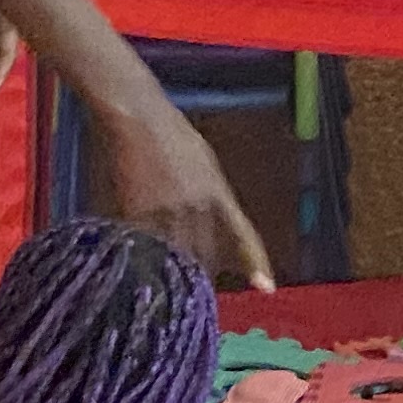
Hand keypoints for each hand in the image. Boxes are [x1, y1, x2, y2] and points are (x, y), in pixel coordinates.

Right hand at [99, 97, 273, 289]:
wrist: (136, 115)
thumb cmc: (169, 132)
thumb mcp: (205, 163)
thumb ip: (213, 196)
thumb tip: (215, 224)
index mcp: (220, 195)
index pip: (243, 237)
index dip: (255, 264)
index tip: (266, 287)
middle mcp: (200, 209)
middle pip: (207, 257)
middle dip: (203, 272)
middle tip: (194, 284)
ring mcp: (170, 214)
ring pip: (178, 259)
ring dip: (174, 273)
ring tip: (166, 283)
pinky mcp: (139, 217)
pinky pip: (148, 250)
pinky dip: (147, 260)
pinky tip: (141, 268)